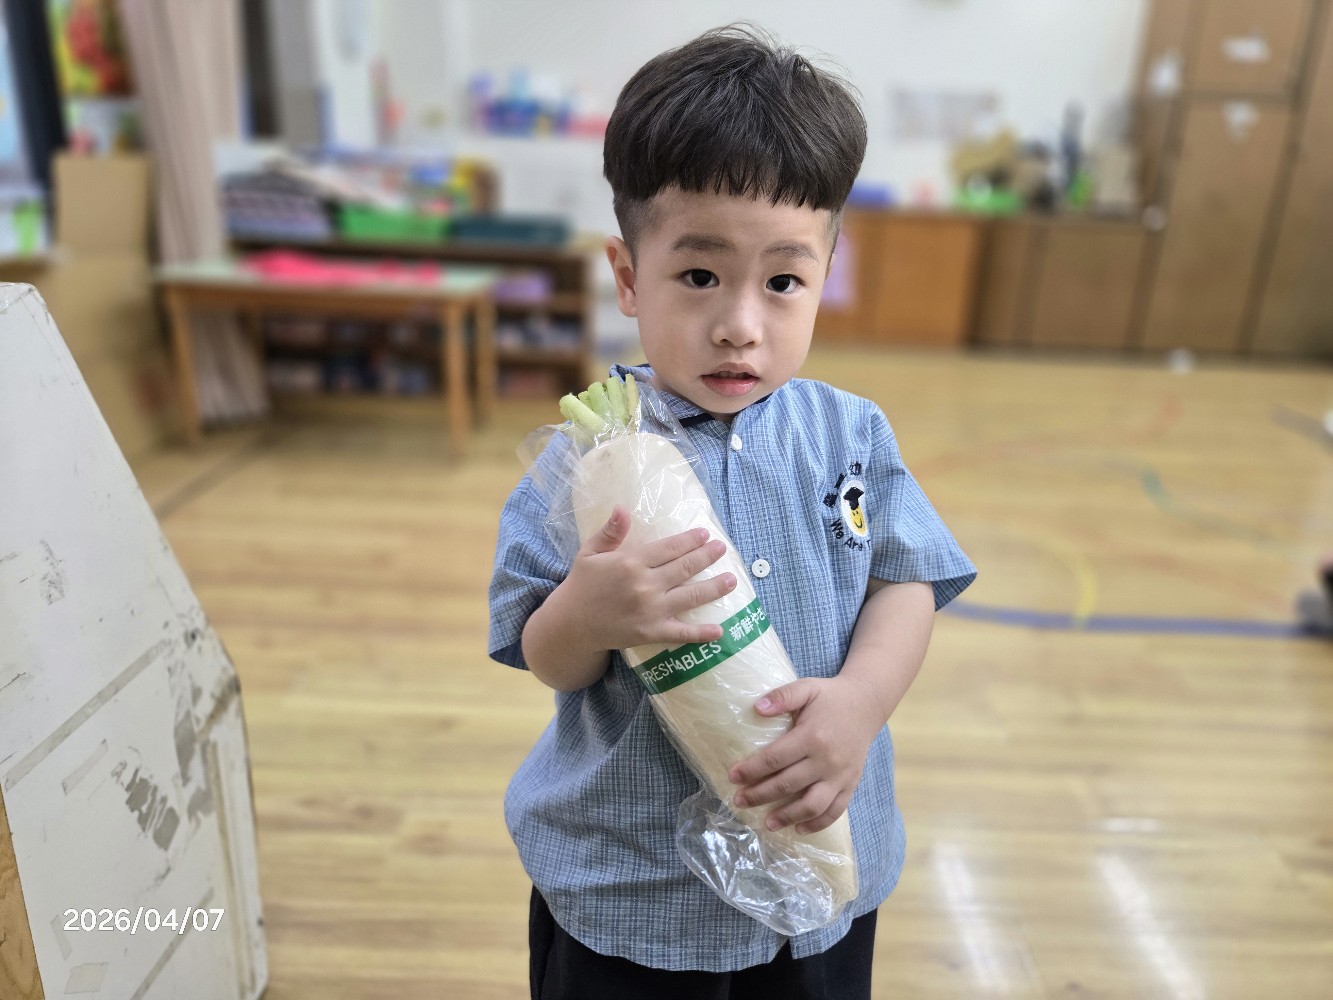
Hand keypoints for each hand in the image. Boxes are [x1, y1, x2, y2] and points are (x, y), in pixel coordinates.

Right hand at [563, 505, 736, 650]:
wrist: (571, 624)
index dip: (690, 540)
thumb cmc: (582, 585)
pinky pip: (681, 634)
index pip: (669, 547)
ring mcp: (651, 610)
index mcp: (631, 562)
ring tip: (731, 580)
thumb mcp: (590, 553)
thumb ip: (610, 532)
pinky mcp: (651, 633)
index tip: (705, 534)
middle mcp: (645, 585)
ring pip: (691, 596)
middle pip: (685, 567)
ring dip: (714, 587)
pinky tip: (719, 631)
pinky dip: (701, 634)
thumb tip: (622, 509)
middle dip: (707, 556)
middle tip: (722, 548)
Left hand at [727, 675, 886, 834]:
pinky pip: (835, 811)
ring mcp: (840, 776)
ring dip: (787, 817)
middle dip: (760, 795)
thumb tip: (757, 708)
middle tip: (739, 801)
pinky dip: (817, 824)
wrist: (867, 704)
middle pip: (788, 785)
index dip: (752, 770)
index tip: (733, 777)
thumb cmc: (831, 697)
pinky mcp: (850, 784)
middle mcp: (827, 760)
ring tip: (767, 823)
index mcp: (812, 736)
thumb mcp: (807, 687)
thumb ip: (783, 696)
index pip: (775, 758)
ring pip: (812, 805)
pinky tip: (799, 829)